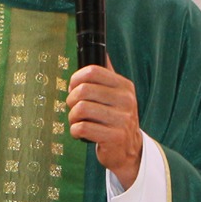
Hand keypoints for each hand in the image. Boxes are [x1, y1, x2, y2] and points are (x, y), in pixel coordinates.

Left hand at [66, 57, 142, 187]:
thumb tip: (102, 51)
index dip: (75, 79)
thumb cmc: (116, 119)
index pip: (92, 71)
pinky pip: (81, 128)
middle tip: (74, 108)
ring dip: (72, 117)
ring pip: (80, 109)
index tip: (73, 88)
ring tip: (78, 121)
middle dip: (71, 100)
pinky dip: (75, 131)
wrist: (129, 150)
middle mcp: (126, 100)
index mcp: (125, 86)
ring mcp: (121, 119)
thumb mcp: (117, 95)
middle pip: (82, 90)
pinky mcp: (113, 137)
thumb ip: (108, 75)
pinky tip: (82, 133)